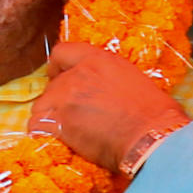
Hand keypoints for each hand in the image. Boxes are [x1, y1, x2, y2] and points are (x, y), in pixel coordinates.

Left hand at [26, 44, 191, 171]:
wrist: (151, 138)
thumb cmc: (155, 113)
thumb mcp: (132, 79)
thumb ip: (108, 79)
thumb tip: (103, 91)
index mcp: (98, 60)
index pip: (62, 52)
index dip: (57, 67)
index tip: (58, 77)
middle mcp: (78, 74)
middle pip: (52, 85)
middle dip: (58, 99)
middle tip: (73, 116)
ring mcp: (66, 97)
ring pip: (41, 105)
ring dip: (49, 117)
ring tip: (66, 131)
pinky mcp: (60, 122)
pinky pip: (38, 126)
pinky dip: (43, 133)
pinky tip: (56, 140)